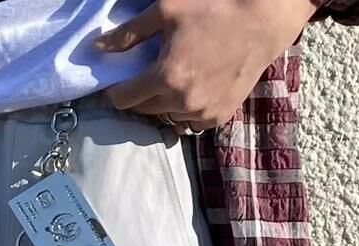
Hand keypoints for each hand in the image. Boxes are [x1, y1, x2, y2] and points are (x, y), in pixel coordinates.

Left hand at [98, 0, 317, 130]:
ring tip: (171, 81)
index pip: (124, 99)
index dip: (114, 92)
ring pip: (166, 117)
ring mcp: (201, 114)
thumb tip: (97, 49)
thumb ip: (129, 34)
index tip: (115, 85)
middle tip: (144, 77)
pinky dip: (185, 111)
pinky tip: (190, 90)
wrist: (261, 22)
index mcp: (165, 77)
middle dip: (138, 96)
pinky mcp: (217, 118)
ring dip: (162, 104)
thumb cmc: (213, 9)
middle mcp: (181, 102)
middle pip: (143, 110)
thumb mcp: (165, 11)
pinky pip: (190, 122)